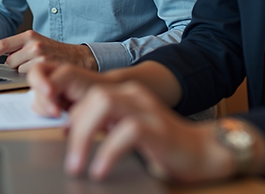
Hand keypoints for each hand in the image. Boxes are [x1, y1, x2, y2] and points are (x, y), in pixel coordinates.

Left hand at [0, 30, 96, 72]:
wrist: (80, 58)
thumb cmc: (57, 53)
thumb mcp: (39, 44)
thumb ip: (22, 48)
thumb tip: (4, 58)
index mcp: (29, 35)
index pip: (3, 44)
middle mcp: (33, 43)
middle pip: (9, 62)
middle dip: (16, 66)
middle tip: (32, 65)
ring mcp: (39, 55)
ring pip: (18, 71)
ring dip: (25, 73)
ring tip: (40, 68)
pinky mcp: (44, 66)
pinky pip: (28, 77)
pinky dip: (34, 78)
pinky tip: (44, 74)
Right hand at [27, 61, 111, 117]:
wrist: (104, 100)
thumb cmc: (89, 84)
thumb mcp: (70, 76)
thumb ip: (54, 81)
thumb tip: (45, 94)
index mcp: (49, 71)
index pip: (34, 73)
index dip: (38, 82)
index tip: (49, 92)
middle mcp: (46, 85)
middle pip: (34, 94)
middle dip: (46, 103)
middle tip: (58, 111)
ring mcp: (48, 101)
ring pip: (38, 108)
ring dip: (49, 112)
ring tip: (63, 114)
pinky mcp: (52, 115)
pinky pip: (44, 118)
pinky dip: (51, 120)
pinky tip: (61, 119)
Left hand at [63, 82, 233, 182]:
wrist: (204, 154)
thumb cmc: (164, 148)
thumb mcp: (127, 133)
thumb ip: (105, 128)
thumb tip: (72, 135)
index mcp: (126, 95)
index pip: (88, 94)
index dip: (71, 113)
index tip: (60, 135)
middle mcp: (135, 96)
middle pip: (93, 96)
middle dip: (74, 126)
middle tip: (69, 160)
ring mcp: (148, 110)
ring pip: (105, 104)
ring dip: (85, 135)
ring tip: (77, 165)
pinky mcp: (158, 129)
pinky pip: (127, 132)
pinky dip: (108, 151)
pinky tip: (101, 170)